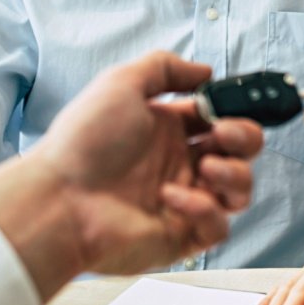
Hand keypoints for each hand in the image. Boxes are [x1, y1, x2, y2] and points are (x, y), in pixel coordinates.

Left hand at [0, 51, 262, 287]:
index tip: (225, 108)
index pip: (220, 119)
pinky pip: (217, 227)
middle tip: (222, 134)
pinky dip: (204, 209)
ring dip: (234, 175)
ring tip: (206, 167)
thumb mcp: (121, 83)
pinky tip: (169, 197)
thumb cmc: (84, 141)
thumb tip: (206, 72)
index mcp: (169, 131)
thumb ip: (165, 68)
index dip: (233, 112)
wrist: (59, 199)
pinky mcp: (180, 237)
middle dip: (244, 139)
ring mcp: (183, 202)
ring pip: (239, 192)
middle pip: (240, 154)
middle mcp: (180, 165)